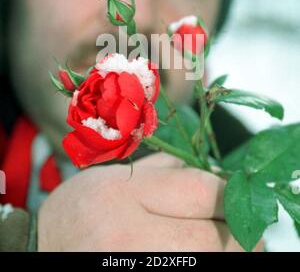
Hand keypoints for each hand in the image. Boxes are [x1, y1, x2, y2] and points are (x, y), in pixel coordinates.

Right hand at [38, 152, 263, 250]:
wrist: (44, 252)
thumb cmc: (80, 210)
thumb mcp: (114, 176)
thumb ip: (164, 169)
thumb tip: (211, 173)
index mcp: (123, 195)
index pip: (200, 192)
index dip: (228, 191)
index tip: (234, 192)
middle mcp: (129, 238)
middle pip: (214, 238)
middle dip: (237, 229)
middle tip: (242, 223)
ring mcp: (135, 268)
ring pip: (211, 262)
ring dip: (231, 251)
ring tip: (231, 240)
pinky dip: (210, 262)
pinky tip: (207, 253)